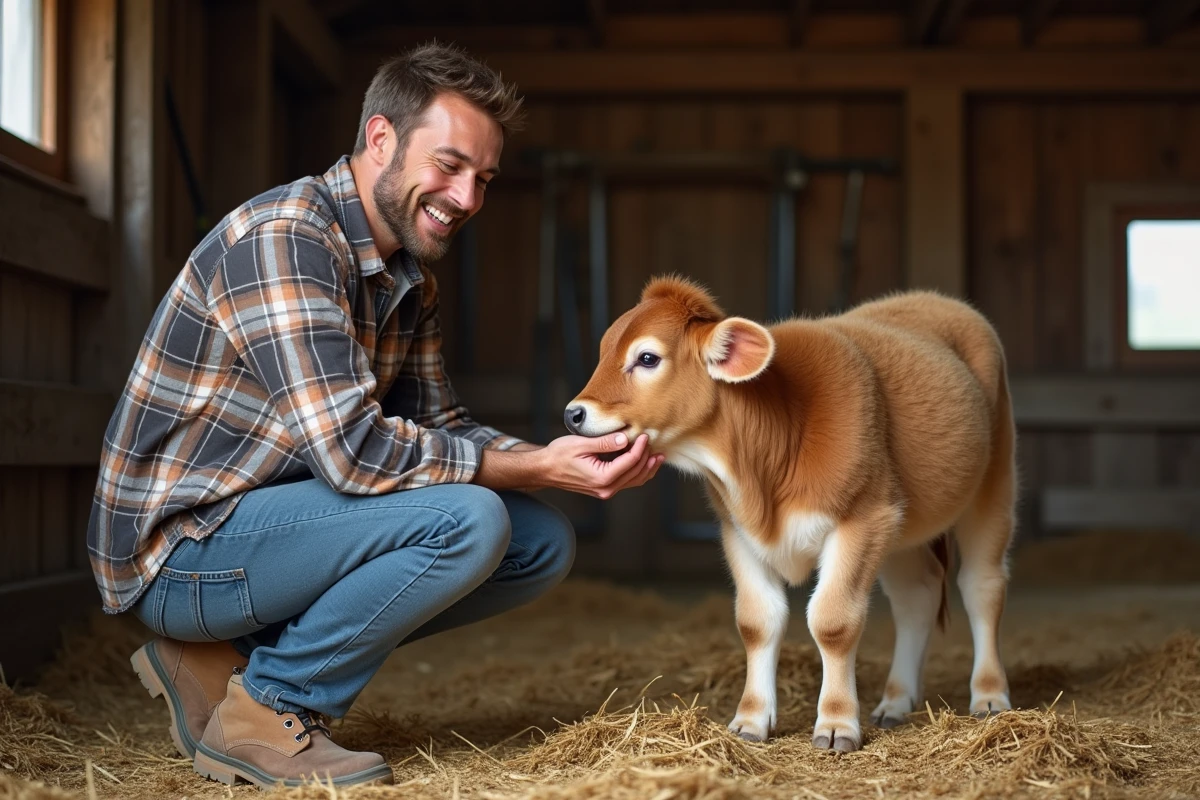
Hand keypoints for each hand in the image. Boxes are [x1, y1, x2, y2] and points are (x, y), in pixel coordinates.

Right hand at [540, 432, 664, 499]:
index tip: (645, 434)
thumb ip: (605, 443)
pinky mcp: (604, 488)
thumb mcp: (581, 444)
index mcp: (601, 478)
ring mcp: (605, 491)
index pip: (630, 462)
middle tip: (653, 441)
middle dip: (647, 457)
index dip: (640, 447)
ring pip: (634, 480)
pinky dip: (638, 472)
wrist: (545, 469)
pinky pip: (627, 482)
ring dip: (647, 468)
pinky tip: (644, 463)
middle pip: (635, 473)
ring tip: (658, 456)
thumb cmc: (559, 455)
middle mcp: (606, 488)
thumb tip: (625, 438)